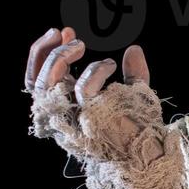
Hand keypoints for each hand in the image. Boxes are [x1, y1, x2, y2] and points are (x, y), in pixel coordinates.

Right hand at [25, 27, 162, 158]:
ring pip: (47, 85)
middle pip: (35, 84)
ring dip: (59, 57)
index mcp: (68, 113)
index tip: (63, 33)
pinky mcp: (90, 119)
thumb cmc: (142, 130)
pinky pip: (83, 88)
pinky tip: (112, 65)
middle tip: (65, 32)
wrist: (153, 156)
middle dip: (43, 52)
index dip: (44, 57)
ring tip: (80, 43)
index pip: (39, 86)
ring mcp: (75, 120)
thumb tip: (133, 49)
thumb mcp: (134, 97)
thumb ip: (133, 74)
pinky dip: (95, 70)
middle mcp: (65, 118)